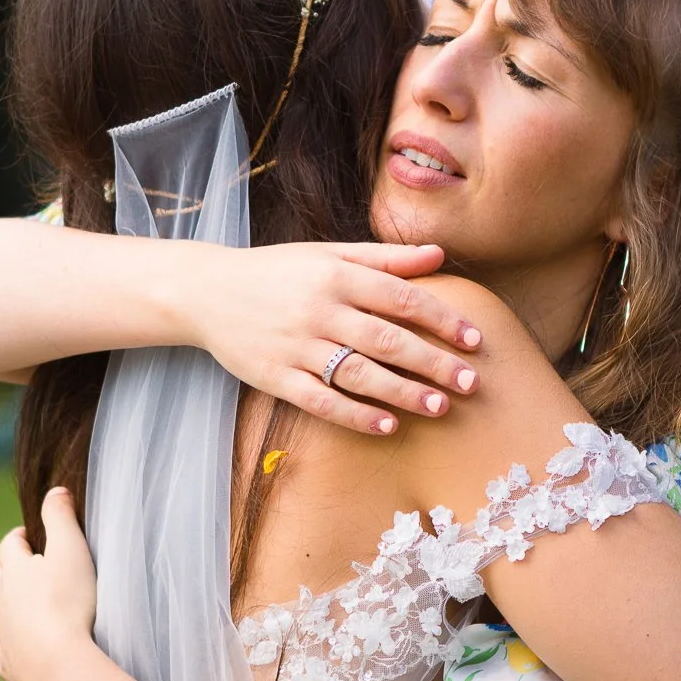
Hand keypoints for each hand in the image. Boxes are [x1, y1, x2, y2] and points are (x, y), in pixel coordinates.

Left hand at [0, 489, 126, 680]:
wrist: (61, 664)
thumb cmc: (69, 602)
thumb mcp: (71, 549)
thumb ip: (60, 517)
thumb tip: (55, 491)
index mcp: (14, 571)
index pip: (11, 545)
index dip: (21, 537)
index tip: (33, 535)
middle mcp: (1, 602)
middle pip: (0, 580)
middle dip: (12, 571)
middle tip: (30, 568)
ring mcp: (3, 637)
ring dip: (6, 608)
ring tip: (21, 608)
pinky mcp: (11, 666)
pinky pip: (5, 652)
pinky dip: (11, 645)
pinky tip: (20, 648)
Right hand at [178, 242, 482, 436]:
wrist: (207, 292)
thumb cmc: (277, 272)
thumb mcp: (327, 254)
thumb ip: (384, 258)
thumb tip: (439, 254)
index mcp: (336, 275)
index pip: (401, 298)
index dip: (442, 319)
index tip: (474, 340)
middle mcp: (319, 310)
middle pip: (387, 339)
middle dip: (433, 362)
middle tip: (471, 382)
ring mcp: (296, 346)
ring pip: (358, 374)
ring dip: (403, 393)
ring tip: (439, 407)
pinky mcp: (275, 377)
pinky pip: (321, 400)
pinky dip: (355, 415)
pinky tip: (387, 426)